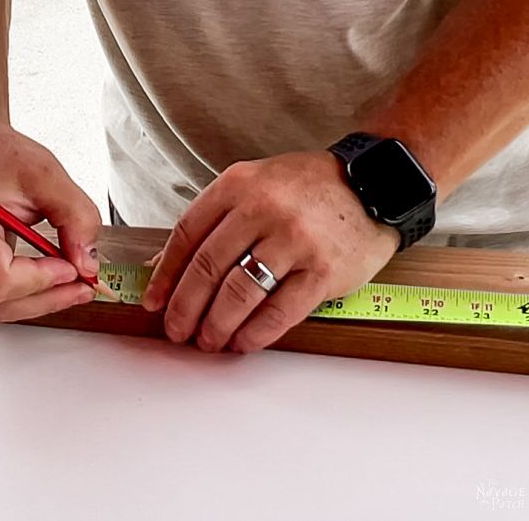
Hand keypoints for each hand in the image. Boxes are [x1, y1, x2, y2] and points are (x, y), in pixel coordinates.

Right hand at [0, 122, 101, 321]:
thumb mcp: (47, 175)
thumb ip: (75, 217)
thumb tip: (87, 263)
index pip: (0, 280)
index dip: (42, 280)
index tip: (73, 266)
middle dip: (47, 297)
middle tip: (85, 283)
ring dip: (39, 299)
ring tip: (74, 279)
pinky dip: (26, 293)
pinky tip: (51, 277)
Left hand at [141, 151, 398, 352]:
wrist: (374, 185)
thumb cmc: (307, 189)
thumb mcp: (255, 185)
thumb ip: (214, 219)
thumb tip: (167, 266)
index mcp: (238, 184)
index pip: (187, 234)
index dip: (166, 274)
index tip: (154, 301)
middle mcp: (263, 209)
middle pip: (208, 267)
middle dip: (185, 307)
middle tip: (176, 331)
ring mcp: (294, 240)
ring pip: (239, 293)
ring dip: (216, 325)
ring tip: (208, 341)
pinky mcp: (322, 271)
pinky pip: (279, 311)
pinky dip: (254, 333)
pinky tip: (242, 343)